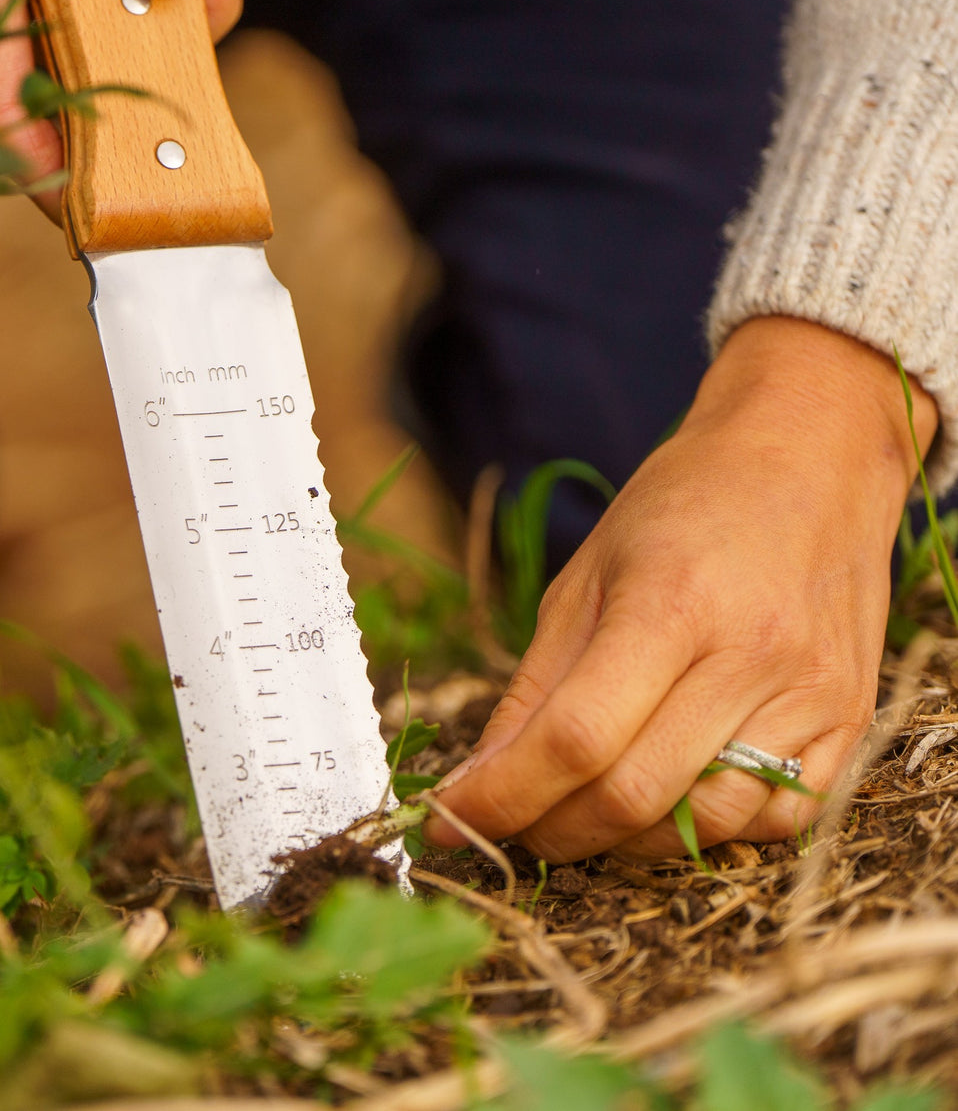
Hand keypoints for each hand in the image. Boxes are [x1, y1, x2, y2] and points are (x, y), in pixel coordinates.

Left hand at [427, 317, 936, 860]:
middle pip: (635, 795)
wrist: (809, 457)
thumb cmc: (682, 505)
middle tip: (514, 823)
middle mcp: (750, 655)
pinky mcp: (851, 716)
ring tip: (587, 807)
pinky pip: (779, 819)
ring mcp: (812, 692)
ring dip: (628, 841)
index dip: (501, 796)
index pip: (574, 739)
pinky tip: (675, 798)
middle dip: (553, 830)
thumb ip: (537, 685)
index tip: (446, 821)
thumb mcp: (586, 575)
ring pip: (709, 823)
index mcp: (670, 604)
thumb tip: (480, 779)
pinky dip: (713, 829)